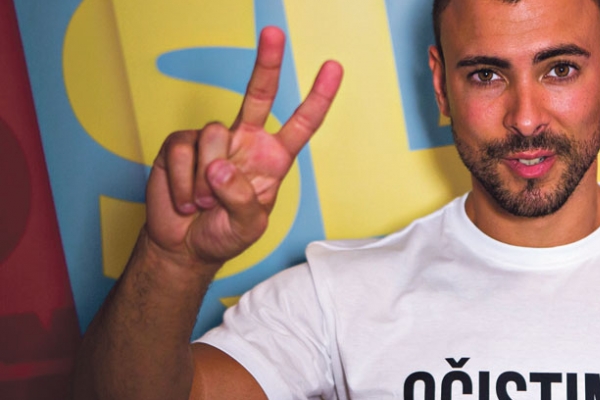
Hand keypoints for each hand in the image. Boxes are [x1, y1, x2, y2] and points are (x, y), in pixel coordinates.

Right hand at [144, 26, 342, 271]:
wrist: (184, 246)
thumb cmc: (224, 234)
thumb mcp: (248, 226)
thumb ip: (243, 199)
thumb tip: (221, 167)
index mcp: (273, 159)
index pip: (301, 123)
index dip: (318, 97)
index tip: (333, 68)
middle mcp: (246, 141)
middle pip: (259, 94)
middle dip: (267, 62)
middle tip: (275, 32)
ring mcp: (213, 141)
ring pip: (213, 135)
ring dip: (206, 180)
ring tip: (204, 203)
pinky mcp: (181, 144)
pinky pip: (184, 151)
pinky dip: (183, 183)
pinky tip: (185, 199)